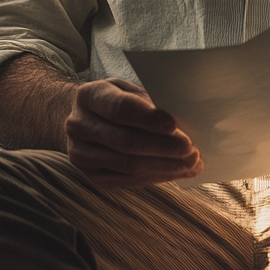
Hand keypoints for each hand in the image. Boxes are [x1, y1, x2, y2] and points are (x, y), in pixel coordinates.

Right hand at [64, 78, 201, 186]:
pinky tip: (175, 172)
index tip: (174, 125)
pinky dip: (155, 177)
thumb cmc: (114, 99)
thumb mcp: (126, 89)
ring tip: (191, 163)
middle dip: (163, 147)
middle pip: (125, 141)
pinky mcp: (90, 175)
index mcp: (89, 96)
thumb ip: (148, 101)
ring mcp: (81, 154)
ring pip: (127, 165)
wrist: (82, 118)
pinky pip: (126, 180)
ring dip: (164, 166)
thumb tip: (184, 118)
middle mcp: (79, 125)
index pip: (120, 108)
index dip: (148, 118)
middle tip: (191, 150)